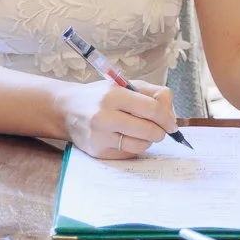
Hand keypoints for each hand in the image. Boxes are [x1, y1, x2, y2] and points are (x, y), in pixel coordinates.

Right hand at [57, 78, 177, 160]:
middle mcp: (104, 117)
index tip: (171, 124)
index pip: (151, 109)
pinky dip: (134, 147)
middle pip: (148, 130)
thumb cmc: (100, 96)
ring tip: (142, 132)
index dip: (167, 118)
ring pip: (140, 145)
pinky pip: (128, 154)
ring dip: (148, 140)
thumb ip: (151, 93)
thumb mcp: (124, 85)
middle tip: (160, 129)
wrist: (67, 109)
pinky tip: (128, 138)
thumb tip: (170, 114)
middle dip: (160, 131)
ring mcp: (100, 137)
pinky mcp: (98, 152)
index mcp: (113, 95)